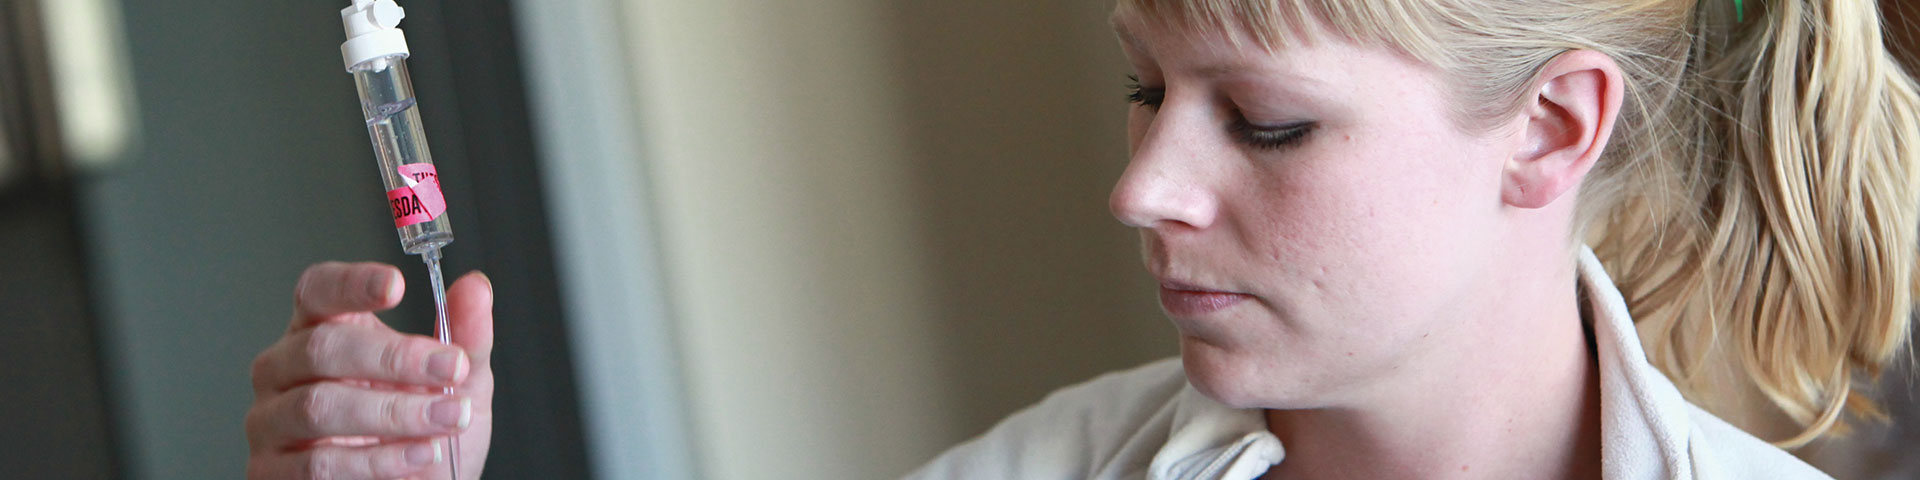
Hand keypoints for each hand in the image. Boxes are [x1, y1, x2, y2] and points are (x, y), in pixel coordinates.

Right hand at [247, 262, 494, 478]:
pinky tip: (418, 455)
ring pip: (320, 405)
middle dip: (395, 358)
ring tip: (447, 419)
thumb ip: (466, 336)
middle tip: (451, 368)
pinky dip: (377, 461)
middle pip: (322, 346)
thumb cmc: (425, 432)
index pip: (319, 290)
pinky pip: (318, 463)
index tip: (397, 285)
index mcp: (323, 330)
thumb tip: (476, 287)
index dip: (351, 284)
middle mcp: (285, 369)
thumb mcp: (459, 382)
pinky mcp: (270, 472)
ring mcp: (270, 421)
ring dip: (394, 414)